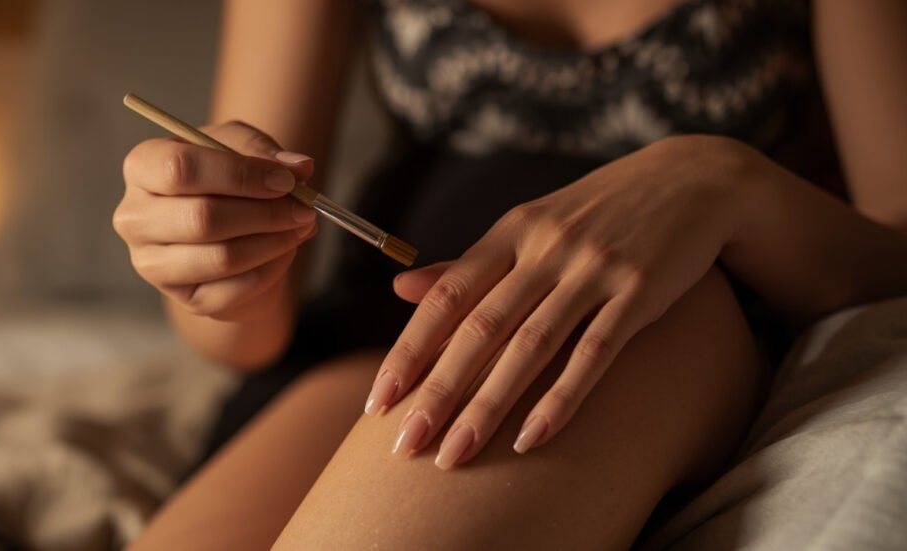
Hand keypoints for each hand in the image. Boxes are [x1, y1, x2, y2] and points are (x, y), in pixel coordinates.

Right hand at [114, 121, 317, 320]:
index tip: (286, 181)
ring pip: (221, 258)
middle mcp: (135, 217)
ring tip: (302, 227)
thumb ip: (264, 152)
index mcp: (142, 166)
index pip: (180, 168)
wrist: (228, 230)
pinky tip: (284, 250)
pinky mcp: (183, 297)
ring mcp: (153, 263)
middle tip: (304, 209)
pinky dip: (271, 269)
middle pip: (202, 218)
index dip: (240, 175)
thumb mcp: (241, 148)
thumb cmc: (227, 179)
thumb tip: (299, 168)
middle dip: (266, 213)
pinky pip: (235, 289)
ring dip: (274, 242)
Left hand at [364, 135, 748, 468]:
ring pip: (529, 346)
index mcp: (511, 232)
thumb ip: (468, 264)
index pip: (445, 298)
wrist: (692, 179)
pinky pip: (594, 353)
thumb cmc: (598, 213)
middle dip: (438, 392)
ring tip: (454, 457)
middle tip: (404, 446)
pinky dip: (561, 399)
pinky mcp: (641, 291)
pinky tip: (530, 442)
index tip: (378, 403)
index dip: (409, 352)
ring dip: (488, 406)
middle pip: (479, 329)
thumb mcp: (529, 225)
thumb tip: (399, 288)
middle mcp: (545, 248)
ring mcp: (593, 268)